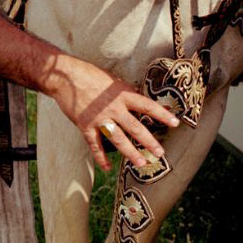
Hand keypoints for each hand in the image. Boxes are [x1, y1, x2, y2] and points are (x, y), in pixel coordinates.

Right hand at [43, 56, 178, 170]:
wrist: (67, 77)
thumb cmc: (91, 75)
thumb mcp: (114, 81)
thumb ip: (126, 93)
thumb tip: (139, 99)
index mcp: (123, 95)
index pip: (147, 106)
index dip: (162, 115)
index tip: (175, 123)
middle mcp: (114, 108)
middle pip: (135, 127)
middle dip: (149, 142)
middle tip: (160, 153)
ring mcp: (99, 118)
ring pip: (118, 139)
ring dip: (130, 153)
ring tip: (141, 163)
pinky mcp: (85, 126)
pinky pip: (94, 145)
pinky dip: (100, 157)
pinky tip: (106, 167)